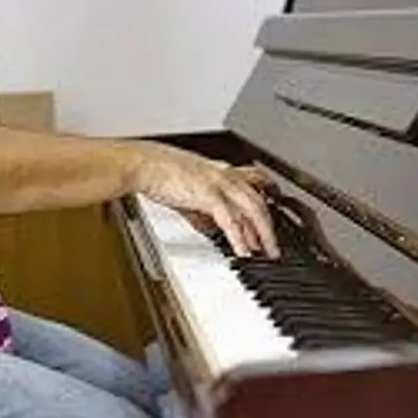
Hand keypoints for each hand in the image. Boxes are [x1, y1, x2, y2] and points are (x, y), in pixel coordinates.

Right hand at [124, 142, 279, 257]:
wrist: (144, 164)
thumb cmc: (159, 172)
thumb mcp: (187, 191)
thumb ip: (202, 210)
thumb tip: (209, 227)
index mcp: (221, 171)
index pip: (255, 185)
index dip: (267, 203)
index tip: (270, 222)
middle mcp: (226, 175)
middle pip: (259, 201)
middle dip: (269, 227)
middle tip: (274, 246)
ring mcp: (219, 183)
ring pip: (253, 209)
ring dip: (263, 234)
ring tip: (267, 252)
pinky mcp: (208, 195)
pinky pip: (231, 221)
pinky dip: (240, 239)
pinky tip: (244, 252)